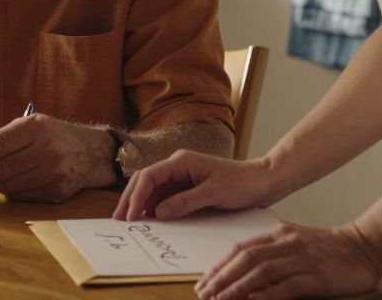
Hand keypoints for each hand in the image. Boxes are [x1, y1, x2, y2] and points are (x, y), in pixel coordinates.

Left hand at [0, 113, 111, 201]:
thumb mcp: (33, 124)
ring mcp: (54, 172)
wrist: (91, 152)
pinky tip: (7, 184)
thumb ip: (6, 136)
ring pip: (10, 185)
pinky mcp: (57, 191)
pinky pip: (23, 195)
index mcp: (37, 127)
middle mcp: (47, 149)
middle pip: (2, 168)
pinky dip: (11, 191)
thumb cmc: (54, 135)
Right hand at [114, 150, 275, 220]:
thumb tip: (159, 212)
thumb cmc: (242, 183)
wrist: (262, 181)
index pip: (149, 176)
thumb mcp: (214, 193)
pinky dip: (154, 208)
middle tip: (119, 220)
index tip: (129, 215)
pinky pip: (164, 197)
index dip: (136, 196)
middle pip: (145, 181)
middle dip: (131, 199)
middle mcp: (177, 166)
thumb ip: (185, 202)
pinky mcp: (187, 188)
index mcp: (181, 161)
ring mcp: (181, 177)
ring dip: (140, 204)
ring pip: (152, 189)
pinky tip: (149, 219)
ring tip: (129, 221)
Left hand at [194, 223, 379, 299]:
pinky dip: (269, 294)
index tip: (203, 283)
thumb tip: (240, 274)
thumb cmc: (327, 250)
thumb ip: (269, 254)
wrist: (364, 247)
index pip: (239, 249)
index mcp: (278, 234)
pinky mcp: (318, 277)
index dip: (218, 267)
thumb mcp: (294, 244)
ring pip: (263, 271)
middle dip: (221, 278)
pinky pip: (289, 285)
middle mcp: (287, 243)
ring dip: (238, 287)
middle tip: (204, 294)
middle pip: (246, 259)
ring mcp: (303, 259)